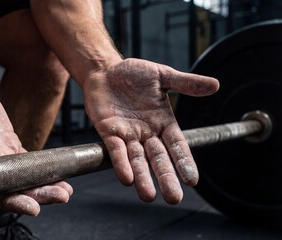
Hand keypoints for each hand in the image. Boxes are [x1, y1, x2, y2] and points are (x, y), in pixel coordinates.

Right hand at [0, 69, 72, 215]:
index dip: (11, 200)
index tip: (33, 207)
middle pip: (12, 188)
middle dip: (37, 195)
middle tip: (61, 196)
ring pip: (22, 180)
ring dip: (43, 188)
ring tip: (64, 192)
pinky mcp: (8, 148)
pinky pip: (27, 166)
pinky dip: (42, 173)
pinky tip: (59, 177)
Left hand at [83, 58, 218, 203]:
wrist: (105, 70)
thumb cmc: (133, 74)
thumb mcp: (162, 76)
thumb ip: (186, 83)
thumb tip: (215, 85)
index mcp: (163, 122)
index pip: (177, 146)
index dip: (184, 162)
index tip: (192, 180)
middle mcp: (146, 132)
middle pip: (159, 159)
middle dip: (166, 178)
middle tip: (174, 198)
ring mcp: (127, 134)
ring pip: (137, 160)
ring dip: (142, 178)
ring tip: (148, 196)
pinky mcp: (108, 132)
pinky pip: (115, 150)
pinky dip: (121, 163)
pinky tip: (126, 178)